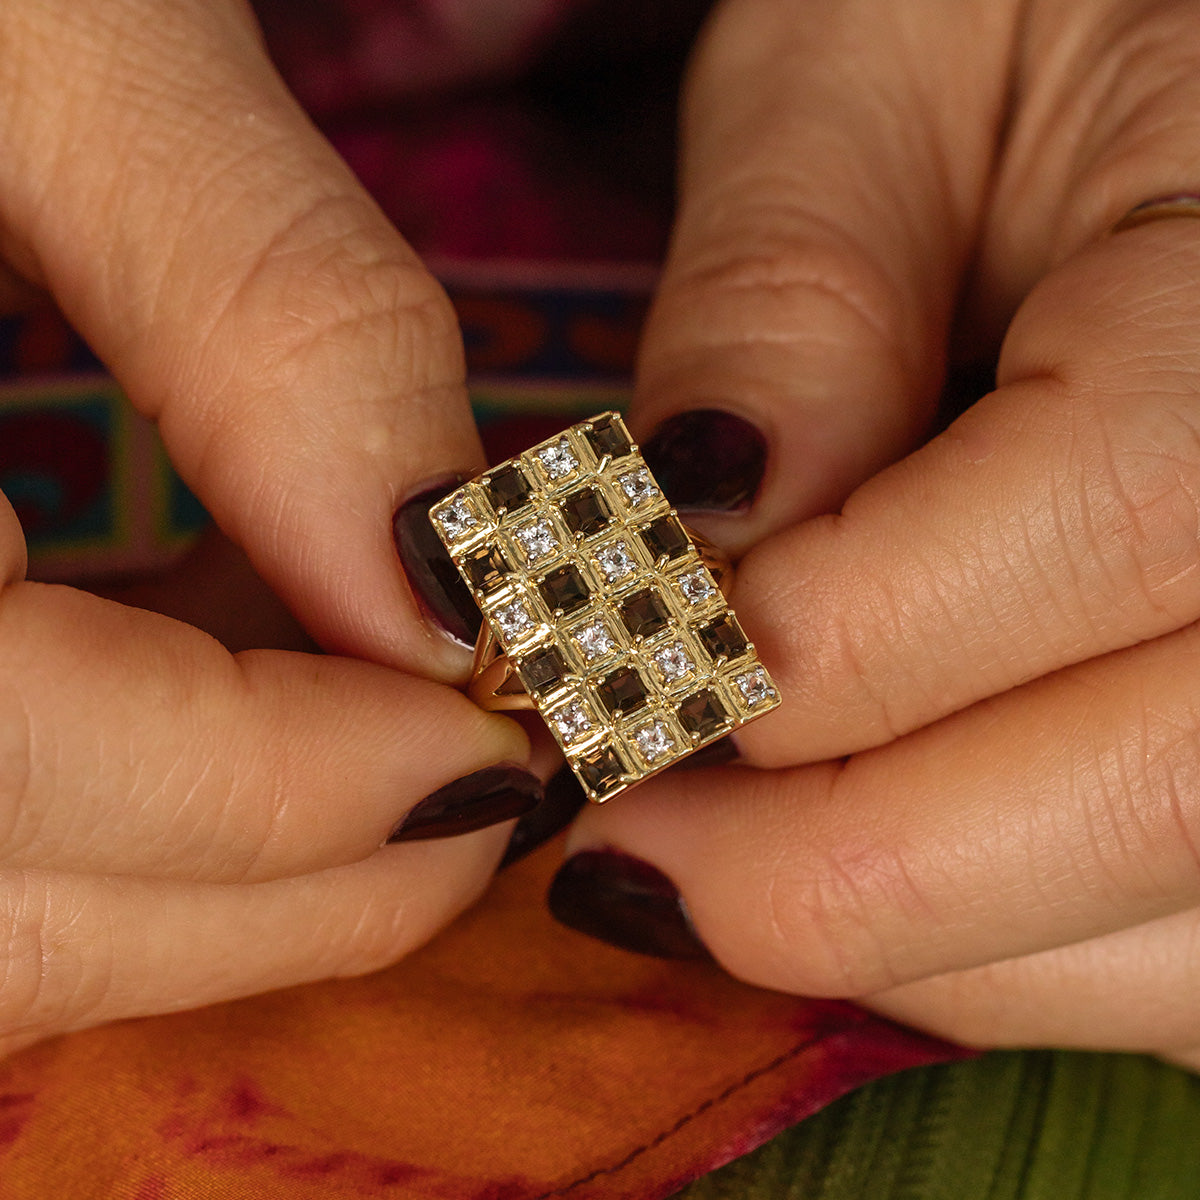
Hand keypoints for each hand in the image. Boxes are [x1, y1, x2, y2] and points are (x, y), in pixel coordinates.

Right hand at [0, 0, 538, 1050]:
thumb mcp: (60, 35)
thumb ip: (278, 317)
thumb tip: (456, 590)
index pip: (12, 752)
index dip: (296, 792)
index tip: (507, 734)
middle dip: (293, 889)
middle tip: (483, 791)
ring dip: (218, 867)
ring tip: (381, 729)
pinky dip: (124, 797)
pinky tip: (214, 659)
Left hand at [553, 0, 1199, 1068]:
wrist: (1142, 86)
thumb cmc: (1021, 23)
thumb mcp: (875, 76)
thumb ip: (791, 298)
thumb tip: (694, 533)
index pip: (1120, 521)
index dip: (834, 644)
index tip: (615, 679)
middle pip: (1167, 789)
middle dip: (845, 866)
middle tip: (622, 843)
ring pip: (1171, 922)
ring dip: (908, 934)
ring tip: (698, 866)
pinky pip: (1163, 934)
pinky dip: (982, 943)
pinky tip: (837, 865)